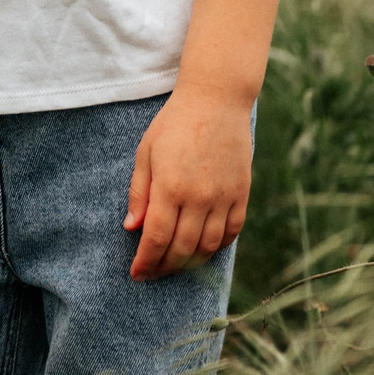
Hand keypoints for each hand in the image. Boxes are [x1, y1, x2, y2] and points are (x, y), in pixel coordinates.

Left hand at [124, 87, 252, 279]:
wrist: (216, 101)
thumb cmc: (174, 124)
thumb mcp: (146, 153)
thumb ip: (139, 193)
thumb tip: (132, 227)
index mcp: (170, 187)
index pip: (156, 239)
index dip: (146, 262)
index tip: (137, 273)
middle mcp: (199, 197)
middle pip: (182, 249)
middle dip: (164, 268)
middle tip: (152, 273)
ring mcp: (224, 197)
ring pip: (208, 247)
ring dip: (190, 263)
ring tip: (175, 265)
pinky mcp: (241, 194)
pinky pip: (232, 232)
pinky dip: (217, 247)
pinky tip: (203, 248)